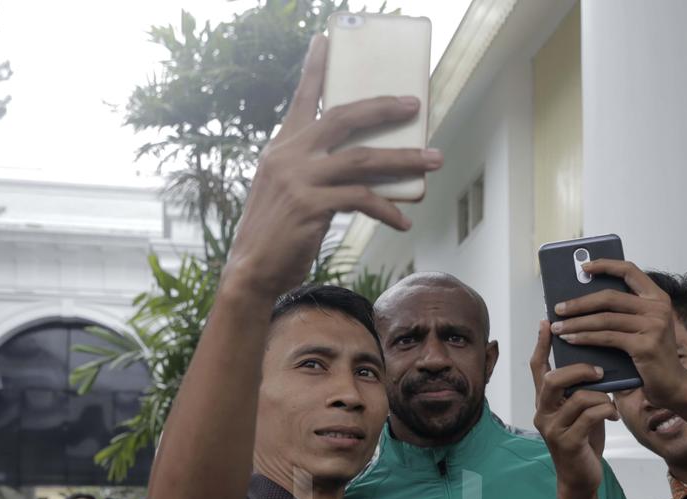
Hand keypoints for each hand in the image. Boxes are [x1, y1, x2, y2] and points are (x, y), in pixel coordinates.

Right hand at [222, 34, 442, 298]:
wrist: (252, 271)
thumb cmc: (278, 234)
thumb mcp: (288, 192)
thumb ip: (316, 171)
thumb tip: (364, 168)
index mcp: (282, 147)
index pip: (302, 98)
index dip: (315, 68)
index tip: (327, 39)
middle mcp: (288, 155)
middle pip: (344, 117)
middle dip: (384, 108)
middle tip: (414, 103)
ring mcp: (299, 179)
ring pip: (363, 159)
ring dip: (405, 159)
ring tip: (434, 160)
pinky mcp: (311, 206)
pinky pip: (362, 199)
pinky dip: (387, 210)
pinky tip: (403, 221)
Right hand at [530, 321, 618, 498]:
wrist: (581, 478)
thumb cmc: (583, 440)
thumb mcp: (580, 410)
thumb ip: (580, 389)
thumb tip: (599, 362)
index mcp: (545, 401)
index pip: (537, 367)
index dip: (541, 344)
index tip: (546, 322)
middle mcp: (542, 412)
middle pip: (552, 379)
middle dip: (579, 370)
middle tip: (599, 371)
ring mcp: (552, 428)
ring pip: (576, 397)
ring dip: (599, 395)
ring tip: (610, 401)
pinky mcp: (566, 443)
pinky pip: (589, 416)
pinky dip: (605, 412)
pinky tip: (612, 417)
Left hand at [549, 259, 686, 406]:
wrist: (673, 384)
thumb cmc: (652, 355)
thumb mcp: (643, 326)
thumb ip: (625, 311)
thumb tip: (585, 300)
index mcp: (657, 298)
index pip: (630, 271)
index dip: (605, 265)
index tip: (583, 267)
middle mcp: (657, 308)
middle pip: (610, 297)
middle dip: (579, 302)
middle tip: (558, 308)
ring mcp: (653, 326)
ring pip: (605, 318)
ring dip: (576, 323)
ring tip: (558, 327)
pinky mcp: (645, 345)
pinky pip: (607, 337)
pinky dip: (585, 337)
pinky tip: (571, 340)